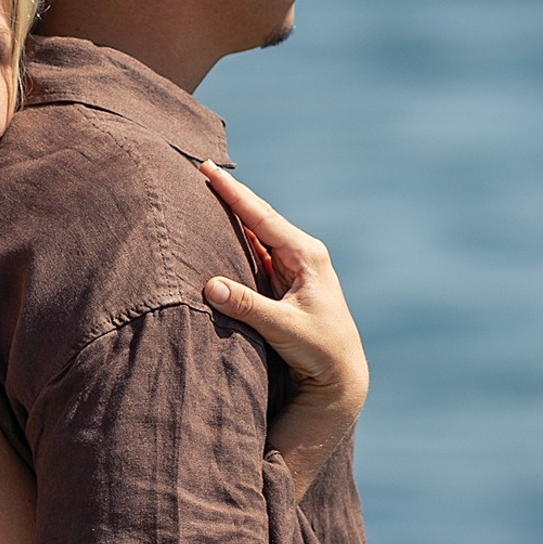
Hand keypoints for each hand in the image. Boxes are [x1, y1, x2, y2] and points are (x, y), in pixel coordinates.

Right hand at [198, 163, 366, 494]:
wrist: (341, 374)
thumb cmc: (320, 349)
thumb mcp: (284, 327)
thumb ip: (248, 306)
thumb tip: (210, 286)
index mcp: (306, 256)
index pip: (262, 217)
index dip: (233, 194)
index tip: (207, 170)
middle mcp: (301, 255)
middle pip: (259, 218)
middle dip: (231, 195)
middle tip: (201, 169)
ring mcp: (293, 268)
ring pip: (256, 234)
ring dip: (232, 215)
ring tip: (205, 191)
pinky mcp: (284, 284)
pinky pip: (255, 254)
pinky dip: (236, 239)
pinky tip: (219, 229)